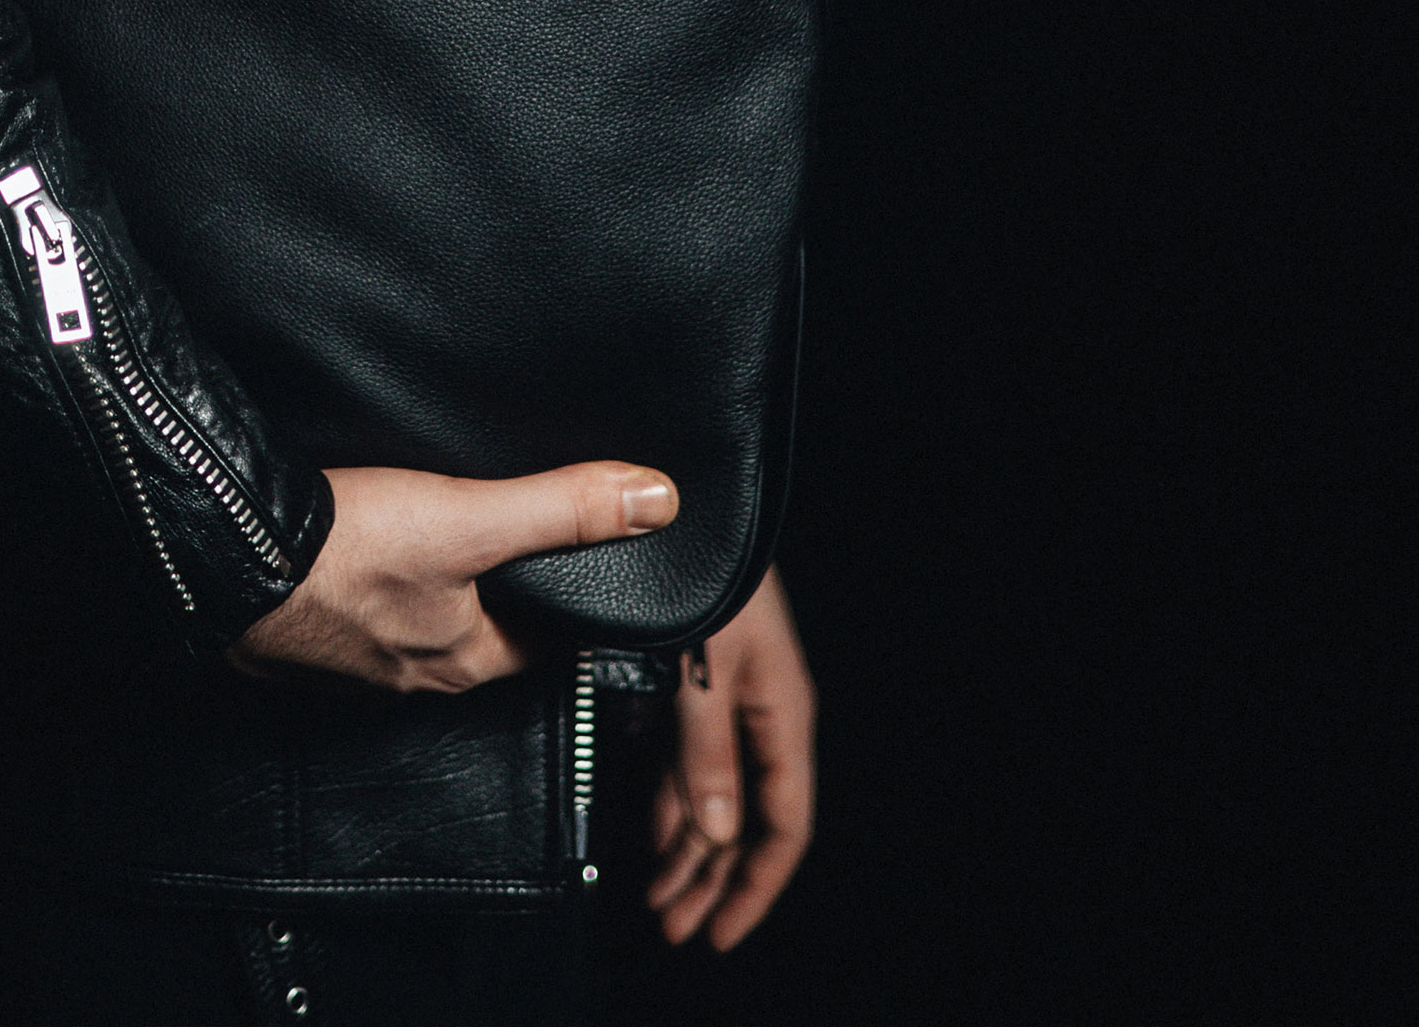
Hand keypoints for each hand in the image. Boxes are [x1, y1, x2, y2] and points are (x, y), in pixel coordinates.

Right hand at [230, 458, 677, 693]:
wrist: (229, 557)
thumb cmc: (346, 552)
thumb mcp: (470, 516)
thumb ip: (561, 510)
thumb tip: (657, 500)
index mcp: (463, 661)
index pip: (542, 640)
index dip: (567, 601)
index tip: (586, 566)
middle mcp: (411, 674)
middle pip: (478, 630)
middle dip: (494, 588)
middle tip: (508, 531)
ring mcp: (350, 661)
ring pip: (413, 623)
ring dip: (427, 586)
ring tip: (435, 528)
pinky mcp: (301, 634)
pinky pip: (354, 613)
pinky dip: (366, 583)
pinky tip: (360, 544)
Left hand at [646, 566, 814, 948]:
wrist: (684, 503)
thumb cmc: (710, 576)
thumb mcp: (703, 669)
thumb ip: (708, 751)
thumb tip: (715, 830)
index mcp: (780, 712)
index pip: (785, 820)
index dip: (757, 883)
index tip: (723, 930)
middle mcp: (758, 711)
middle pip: (743, 818)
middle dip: (710, 879)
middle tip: (675, 926)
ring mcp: (725, 695)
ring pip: (711, 790)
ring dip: (685, 847)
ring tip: (656, 896)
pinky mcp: (690, 675)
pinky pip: (685, 755)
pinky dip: (669, 798)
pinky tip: (650, 830)